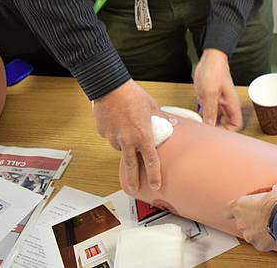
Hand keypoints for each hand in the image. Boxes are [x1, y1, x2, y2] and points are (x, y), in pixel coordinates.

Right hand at [93, 79, 161, 193]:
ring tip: (127, 129)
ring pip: (120, 148)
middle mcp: (128, 141)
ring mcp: (114, 138)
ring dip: (124, 145)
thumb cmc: (133, 95)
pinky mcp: (103, 133)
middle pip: (131, 167)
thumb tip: (172, 124)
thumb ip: (162, 119)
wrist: (110, 87)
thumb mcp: (153, 106)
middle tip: (134, 189)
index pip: (151, 161)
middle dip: (133, 180)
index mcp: (143, 136)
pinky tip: (117, 121)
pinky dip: (115, 133)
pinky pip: (111, 137)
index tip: (155, 185)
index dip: (154, 175)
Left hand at [193, 48, 241, 130]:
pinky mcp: (208, 99)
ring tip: (199, 129)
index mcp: (232, 104)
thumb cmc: (215, 70)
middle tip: (205, 134)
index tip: (216, 135)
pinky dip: (201, 117)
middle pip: (225, 125)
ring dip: (208, 124)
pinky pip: (206, 113)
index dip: (228, 132)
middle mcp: (226, 105)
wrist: (209, 58)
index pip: (236, 125)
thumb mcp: (211, 92)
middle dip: (217, 131)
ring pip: (215, 120)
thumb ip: (210, 110)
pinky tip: (195, 120)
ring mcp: (217, 103)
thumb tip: (210, 127)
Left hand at [228, 185, 276, 252]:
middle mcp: (241, 222)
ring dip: (259, 230)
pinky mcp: (259, 245)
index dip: (234, 210)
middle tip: (264, 215)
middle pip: (242, 222)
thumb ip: (269, 194)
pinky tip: (276, 234)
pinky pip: (262, 242)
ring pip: (251, 234)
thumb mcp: (274, 191)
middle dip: (252, 220)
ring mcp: (249, 235)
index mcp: (240, 206)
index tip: (240, 209)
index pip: (228, 210)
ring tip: (272, 225)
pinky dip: (268, 240)